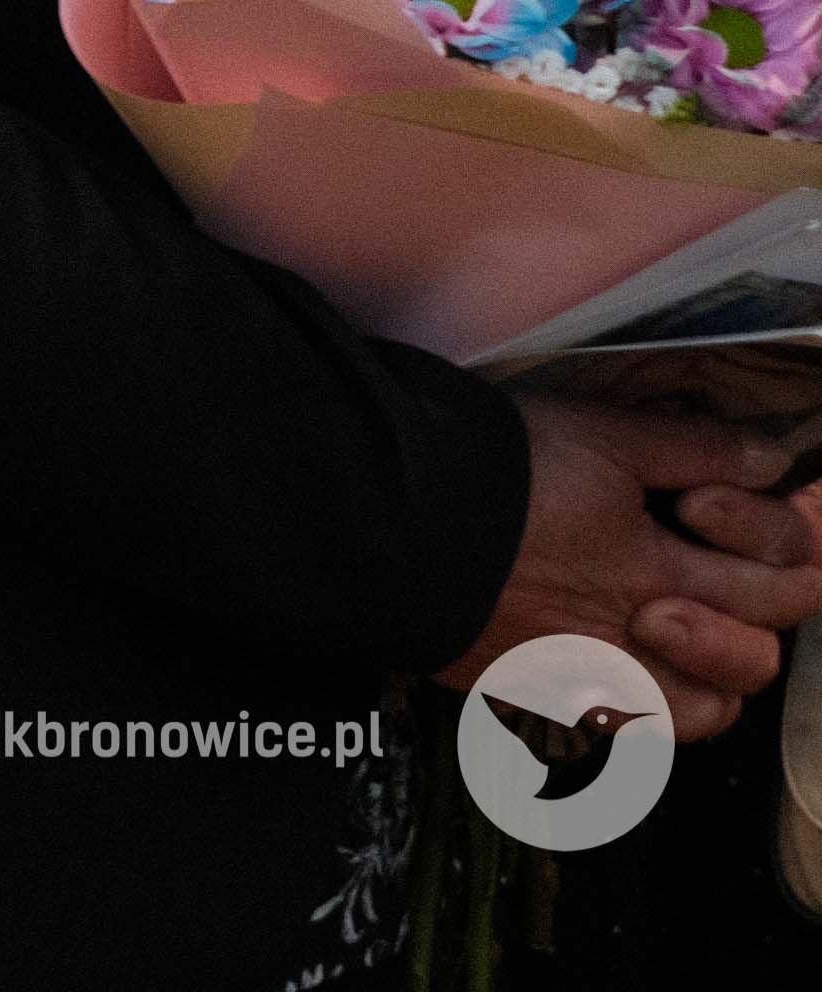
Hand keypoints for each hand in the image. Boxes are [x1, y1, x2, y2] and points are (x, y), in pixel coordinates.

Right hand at [449, 395, 821, 738]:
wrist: (380, 522)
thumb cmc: (487, 469)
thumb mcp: (597, 433)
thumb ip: (691, 447)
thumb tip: (772, 463)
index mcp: (662, 567)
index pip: (783, 576)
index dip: (794, 540)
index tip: (770, 510)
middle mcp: (638, 633)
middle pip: (753, 656)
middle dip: (765, 613)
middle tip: (736, 573)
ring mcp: (589, 674)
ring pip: (698, 715)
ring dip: (711, 682)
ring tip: (683, 637)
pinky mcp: (533, 691)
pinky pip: (614, 727)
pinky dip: (634, 705)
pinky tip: (615, 665)